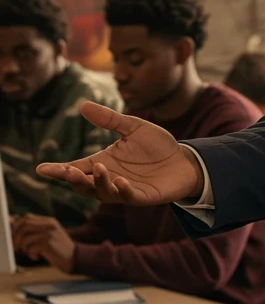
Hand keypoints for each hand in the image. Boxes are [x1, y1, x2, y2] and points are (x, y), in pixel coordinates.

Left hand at [13, 215, 74, 272]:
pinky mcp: (48, 244)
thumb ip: (36, 229)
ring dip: (24, 248)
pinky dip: (31, 255)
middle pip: (24, 226)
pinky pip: (31, 248)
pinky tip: (37, 257)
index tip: (15, 237)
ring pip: (25, 238)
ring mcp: (49, 234)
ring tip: (30, 253)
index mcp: (49, 221)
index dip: (17, 227)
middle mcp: (50, 225)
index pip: (27, 218)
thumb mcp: (49, 234)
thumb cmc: (58, 248)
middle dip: (17, 238)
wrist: (74, 258)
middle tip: (18, 247)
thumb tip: (15, 228)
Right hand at [36, 102, 203, 205]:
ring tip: (100, 169)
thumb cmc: (158, 146)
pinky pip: (129, 197)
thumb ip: (109, 119)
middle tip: (68, 171)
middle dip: (74, 179)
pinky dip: (123, 191)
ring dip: (99, 183)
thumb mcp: (133, 128)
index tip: (40, 169)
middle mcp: (110, 178)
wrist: (185, 160)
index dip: (58, 170)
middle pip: (85, 184)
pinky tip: (121, 181)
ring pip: (104, 193)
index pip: (76, 167)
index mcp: (104, 162)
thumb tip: (83, 106)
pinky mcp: (143, 197)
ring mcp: (125, 190)